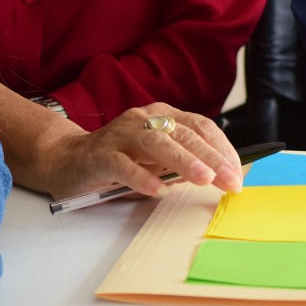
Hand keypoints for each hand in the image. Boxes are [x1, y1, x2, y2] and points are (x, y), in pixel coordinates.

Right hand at [41, 102, 243, 200]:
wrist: (67, 161)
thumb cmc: (120, 162)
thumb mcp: (157, 161)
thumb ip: (184, 164)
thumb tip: (223, 176)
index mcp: (162, 115)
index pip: (200, 126)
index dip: (222, 147)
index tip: (238, 171)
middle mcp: (143, 119)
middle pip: (183, 134)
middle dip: (211, 158)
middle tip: (230, 180)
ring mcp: (120, 134)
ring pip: (156, 143)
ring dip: (183, 161)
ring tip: (204, 179)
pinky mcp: (99, 155)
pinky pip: (123, 164)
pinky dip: (141, 177)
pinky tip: (157, 190)